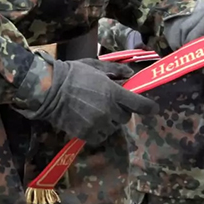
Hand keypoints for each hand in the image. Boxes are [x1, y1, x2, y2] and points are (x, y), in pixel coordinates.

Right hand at [22, 57, 157, 143]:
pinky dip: (99, 132)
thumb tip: (130, 74)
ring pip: (113, 128)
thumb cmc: (74, 73)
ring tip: (98, 113)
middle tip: (111, 104)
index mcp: (113, 92)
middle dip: (121, 111)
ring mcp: (97, 123)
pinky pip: (100, 137)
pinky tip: (92, 124)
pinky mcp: (85, 133)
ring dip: (110, 122)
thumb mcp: (96, 66)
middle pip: (125, 118)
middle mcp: (108, 110)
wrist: (50, 89)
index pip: (139, 104)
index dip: (149, 107)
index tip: (153, 108)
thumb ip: (115, 71)